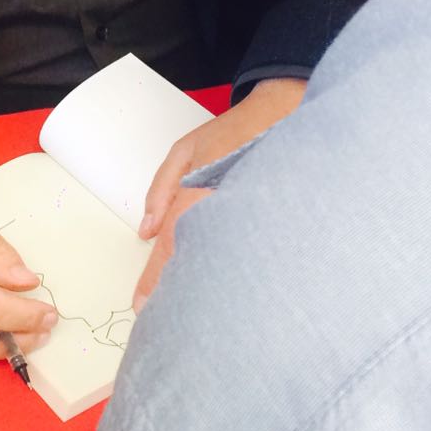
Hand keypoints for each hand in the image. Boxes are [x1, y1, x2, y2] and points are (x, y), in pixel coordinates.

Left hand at [133, 76, 306, 309]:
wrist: (288, 114)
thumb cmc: (235, 132)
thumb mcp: (186, 150)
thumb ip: (162, 189)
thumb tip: (146, 231)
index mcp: (200, 195)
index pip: (171, 246)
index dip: (154, 280)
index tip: (141, 304)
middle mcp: (225, 214)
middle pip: (198, 264)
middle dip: (182, 291)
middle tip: (168, 316)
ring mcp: (250, 222)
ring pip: (223, 264)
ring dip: (209, 285)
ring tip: (198, 311)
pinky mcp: (271, 226)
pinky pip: (245, 255)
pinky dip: (234, 270)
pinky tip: (230, 286)